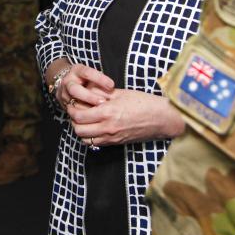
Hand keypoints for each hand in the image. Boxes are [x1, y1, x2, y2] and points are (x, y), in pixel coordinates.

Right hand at [54, 63, 114, 113]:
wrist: (68, 82)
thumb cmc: (86, 78)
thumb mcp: (91, 74)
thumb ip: (99, 80)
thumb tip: (113, 90)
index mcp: (76, 70)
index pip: (87, 73)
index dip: (100, 79)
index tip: (112, 86)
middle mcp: (68, 81)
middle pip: (75, 89)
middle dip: (89, 97)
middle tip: (103, 102)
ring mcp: (64, 94)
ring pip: (72, 102)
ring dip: (85, 108)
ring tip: (98, 111)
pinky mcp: (65, 104)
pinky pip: (72, 111)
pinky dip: (82, 114)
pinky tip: (92, 117)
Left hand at [70, 89, 184, 147]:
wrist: (162, 119)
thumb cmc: (144, 102)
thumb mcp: (121, 93)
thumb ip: (102, 93)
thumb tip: (87, 91)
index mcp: (107, 112)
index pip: (79, 116)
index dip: (72, 109)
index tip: (72, 103)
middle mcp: (107, 127)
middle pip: (78, 129)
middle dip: (73, 120)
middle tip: (76, 111)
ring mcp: (112, 137)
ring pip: (85, 139)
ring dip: (81, 130)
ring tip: (84, 119)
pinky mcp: (116, 142)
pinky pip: (96, 143)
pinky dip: (90, 136)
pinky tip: (94, 127)